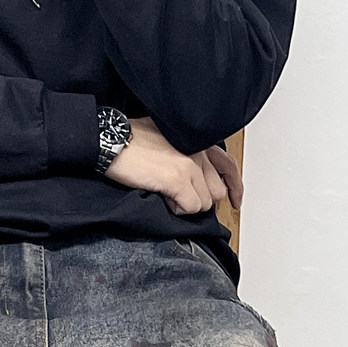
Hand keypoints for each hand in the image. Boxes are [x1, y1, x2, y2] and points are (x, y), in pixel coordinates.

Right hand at [105, 116, 243, 215]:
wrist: (111, 140)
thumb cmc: (131, 139)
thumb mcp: (168, 137)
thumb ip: (186, 152)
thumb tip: (192, 178)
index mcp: (198, 139)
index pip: (227, 165)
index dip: (234, 187)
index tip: (235, 202)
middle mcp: (199, 149)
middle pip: (216, 192)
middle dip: (198, 199)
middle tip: (177, 195)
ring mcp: (190, 163)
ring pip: (204, 203)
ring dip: (185, 204)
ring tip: (165, 191)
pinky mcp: (178, 178)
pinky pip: (190, 208)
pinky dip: (176, 209)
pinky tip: (161, 195)